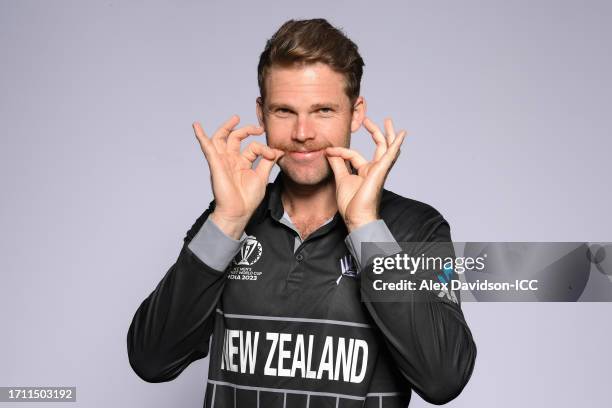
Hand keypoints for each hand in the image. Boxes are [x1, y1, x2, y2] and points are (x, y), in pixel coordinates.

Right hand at [193, 115, 283, 238]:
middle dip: (245, 129)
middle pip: (234, 138)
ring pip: (220, 139)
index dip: (264, 148)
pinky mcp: (215, 164)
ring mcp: (222, 161)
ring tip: (235, 118)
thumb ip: (268, 161)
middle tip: (258, 127)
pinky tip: (196, 126)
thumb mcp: (262, 176)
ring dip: (226, 127)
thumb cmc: (248, 199)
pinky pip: (207, 148)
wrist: (238, 212)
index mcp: (242, 163)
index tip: (274, 154)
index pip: (252, 147)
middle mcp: (231, 160)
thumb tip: (278, 150)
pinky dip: (201, 136)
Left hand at [325, 117, 406, 231]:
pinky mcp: (381, 171)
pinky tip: (401, 135)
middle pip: (378, 146)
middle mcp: (374, 168)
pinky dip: (395, 144)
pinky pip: (390, 155)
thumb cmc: (351, 203)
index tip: (328, 151)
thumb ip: (337, 164)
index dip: (340, 151)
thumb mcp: (341, 178)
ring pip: (386, 147)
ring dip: (387, 133)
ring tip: (388, 121)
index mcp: (365, 171)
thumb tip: (329, 152)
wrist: (356, 216)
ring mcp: (379, 169)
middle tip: (368, 120)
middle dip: (375, 132)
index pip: (353, 154)